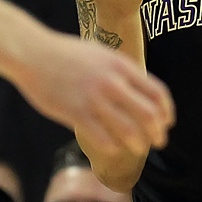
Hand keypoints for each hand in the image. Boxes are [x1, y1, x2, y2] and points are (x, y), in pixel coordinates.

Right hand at [11, 28, 173, 155]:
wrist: (33, 53)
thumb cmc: (67, 53)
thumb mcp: (102, 53)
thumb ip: (122, 71)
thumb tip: (140, 89)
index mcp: (122, 66)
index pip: (157, 92)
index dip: (167, 111)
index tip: (167, 122)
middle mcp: (113, 82)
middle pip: (148, 114)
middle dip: (158, 132)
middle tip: (159, 141)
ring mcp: (94, 98)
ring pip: (129, 130)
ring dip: (138, 143)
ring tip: (139, 149)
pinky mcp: (76, 112)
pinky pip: (102, 138)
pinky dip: (113, 146)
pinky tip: (113, 148)